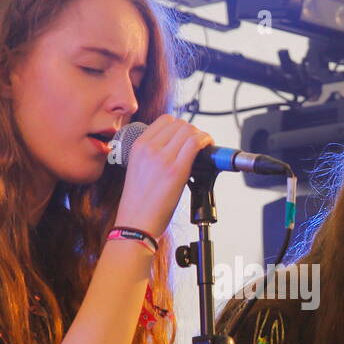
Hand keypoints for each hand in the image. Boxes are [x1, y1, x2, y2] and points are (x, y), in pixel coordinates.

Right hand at [114, 114, 213, 237]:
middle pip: (180, 124)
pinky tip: (208, 147)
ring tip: (204, 148)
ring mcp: (162, 157)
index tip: (186, 137)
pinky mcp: (176, 170)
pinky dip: (206, 140)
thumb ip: (153, 154)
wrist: (136, 223)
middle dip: (193, 132)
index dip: (180, 126)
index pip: (166, 120)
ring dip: (201, 136)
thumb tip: (177, 146)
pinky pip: (195, 142)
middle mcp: (149, 147)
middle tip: (198, 145)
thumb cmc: (139, 202)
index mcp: (138, 145)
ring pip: (189, 130)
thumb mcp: (138, 168)